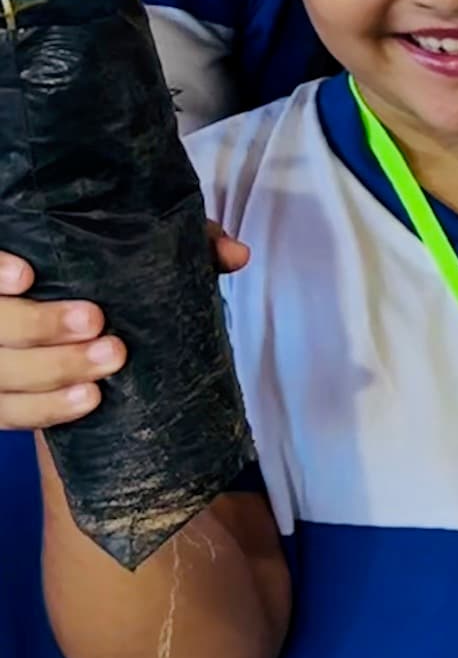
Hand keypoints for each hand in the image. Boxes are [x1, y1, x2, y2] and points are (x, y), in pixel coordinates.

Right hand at [0, 234, 246, 430]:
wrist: (89, 329)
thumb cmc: (112, 279)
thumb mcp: (144, 254)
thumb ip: (184, 246)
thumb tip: (235, 254)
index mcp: (13, 263)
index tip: (26, 275)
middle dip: (36, 324)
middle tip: (96, 325)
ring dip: (47, 372)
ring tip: (104, 370)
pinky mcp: (4, 392)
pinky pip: (7, 412)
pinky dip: (42, 411)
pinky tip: (87, 402)